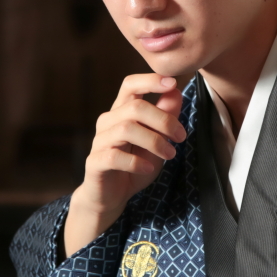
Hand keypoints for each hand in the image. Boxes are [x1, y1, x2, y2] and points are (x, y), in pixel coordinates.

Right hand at [64, 74, 184, 256]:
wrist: (111, 196)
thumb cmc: (135, 163)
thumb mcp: (156, 139)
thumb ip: (164, 116)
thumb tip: (175, 91)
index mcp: (122, 111)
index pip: (130, 85)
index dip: (150, 80)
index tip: (173, 83)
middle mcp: (108, 122)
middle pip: (135, 108)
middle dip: (163, 120)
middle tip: (181, 136)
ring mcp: (99, 141)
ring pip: (126, 129)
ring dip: (154, 141)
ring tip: (170, 154)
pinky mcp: (95, 162)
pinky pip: (114, 156)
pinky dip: (135, 161)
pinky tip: (148, 168)